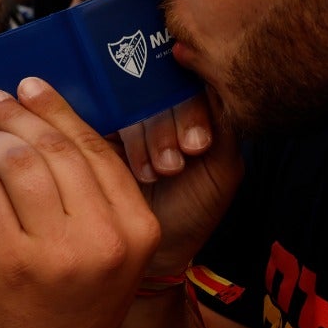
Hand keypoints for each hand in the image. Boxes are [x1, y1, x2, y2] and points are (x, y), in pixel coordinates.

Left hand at [0, 78, 159, 327]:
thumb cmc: (76, 306)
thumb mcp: (110, 252)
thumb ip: (94, 198)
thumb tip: (46, 127)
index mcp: (137, 228)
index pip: (97, 149)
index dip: (59, 110)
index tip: (32, 86)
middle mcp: (104, 238)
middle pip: (57, 150)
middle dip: (19, 116)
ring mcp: (58, 253)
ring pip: (19, 166)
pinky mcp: (12, 264)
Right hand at [118, 91, 242, 272]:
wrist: (156, 245)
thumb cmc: (194, 209)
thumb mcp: (223, 168)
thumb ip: (225, 125)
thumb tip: (218, 82)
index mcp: (193, 109)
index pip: (193, 81)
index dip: (194, 107)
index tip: (199, 144)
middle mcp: (161, 107)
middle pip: (163, 87)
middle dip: (175, 124)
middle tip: (181, 158)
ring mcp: (131, 117)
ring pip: (137, 104)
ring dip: (152, 139)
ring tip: (163, 172)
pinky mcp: (103, 132)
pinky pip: (110, 119)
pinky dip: (128, 144)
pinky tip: (141, 170)